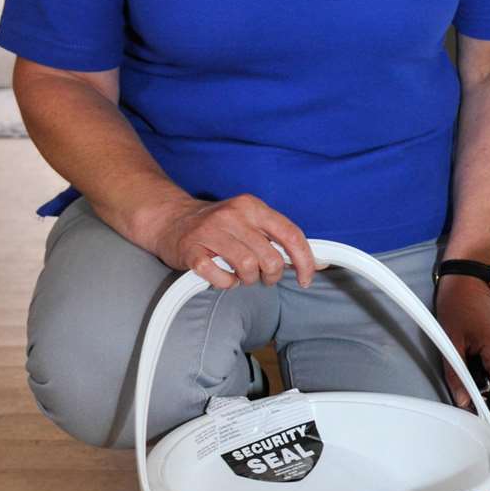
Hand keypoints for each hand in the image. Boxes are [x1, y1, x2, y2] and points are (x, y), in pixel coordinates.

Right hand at [140, 192, 315, 289]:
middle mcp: (233, 215)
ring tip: (241, 275)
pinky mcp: (192, 250)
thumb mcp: (251, 222)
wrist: (171, 219)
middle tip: (264, 277)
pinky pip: (220, 278)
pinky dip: (226, 284)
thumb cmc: (219, 226)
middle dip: (272, 275)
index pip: (291, 235)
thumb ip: (281, 239)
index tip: (307, 278)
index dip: (304, 261)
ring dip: (249, 280)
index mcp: (252, 206)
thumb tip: (318, 262)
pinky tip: (223, 277)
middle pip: (270, 258)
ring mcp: (211, 232)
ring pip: (248, 268)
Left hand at [434, 274, 489, 409]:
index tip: (474, 405)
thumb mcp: (451, 340)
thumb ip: (456, 373)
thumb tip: (463, 402)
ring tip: (465, 364)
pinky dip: (485, 363)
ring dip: (484, 376)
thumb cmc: (457, 303)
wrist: (468, 273)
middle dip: (485, 389)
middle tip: (463, 382)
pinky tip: (470, 353)